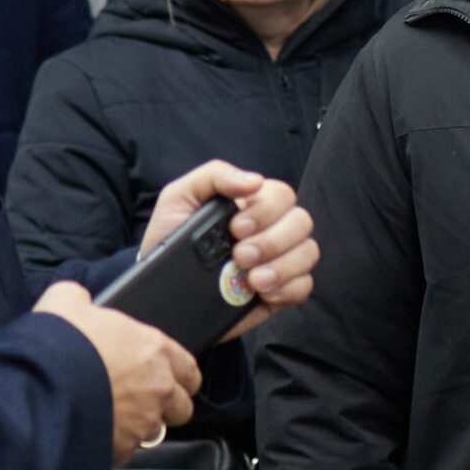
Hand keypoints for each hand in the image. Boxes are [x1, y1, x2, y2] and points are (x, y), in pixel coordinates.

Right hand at [33, 281, 199, 462]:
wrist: (39, 388)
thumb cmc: (58, 344)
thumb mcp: (66, 302)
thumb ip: (80, 298)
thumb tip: (77, 298)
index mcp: (154, 350)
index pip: (190, 370)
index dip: (180, 376)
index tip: (169, 378)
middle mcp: (158, 388)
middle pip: (182, 407)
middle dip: (167, 406)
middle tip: (143, 400)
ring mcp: (143, 422)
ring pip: (156, 431)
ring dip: (140, 425)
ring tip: (114, 416)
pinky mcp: (124, 448)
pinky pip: (127, 450)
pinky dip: (115, 443)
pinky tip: (95, 431)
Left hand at [140, 162, 319, 334]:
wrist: (161, 289)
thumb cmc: (169, 237)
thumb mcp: (180, 197)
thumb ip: (214, 177)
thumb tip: (254, 181)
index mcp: (251, 203)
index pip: (282, 195)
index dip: (266, 211)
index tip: (236, 228)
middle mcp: (271, 229)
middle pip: (301, 222)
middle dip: (273, 241)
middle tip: (240, 256)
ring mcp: (278, 261)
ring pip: (308, 252)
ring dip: (282, 266)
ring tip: (252, 280)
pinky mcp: (280, 291)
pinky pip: (304, 286)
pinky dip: (288, 289)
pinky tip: (261, 292)